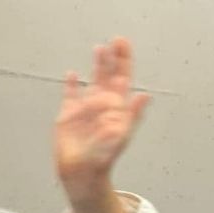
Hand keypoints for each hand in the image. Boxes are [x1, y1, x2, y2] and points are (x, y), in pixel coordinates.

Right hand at [55, 37, 149, 205]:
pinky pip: (70, 96)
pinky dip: (71, 85)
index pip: (122, 79)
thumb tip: (145, 95)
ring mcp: (85, 109)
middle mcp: (102, 104)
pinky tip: (72, 75)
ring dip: (96, 66)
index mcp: (116, 107)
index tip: (122, 43)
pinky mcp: (68, 115)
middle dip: (112, 59)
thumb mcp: (120, 135)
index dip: (124, 61)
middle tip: (115, 40)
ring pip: (92, 82)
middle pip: (108, 76)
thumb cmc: (104, 157)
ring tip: (99, 49)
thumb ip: (132, 115)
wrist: (81, 172)